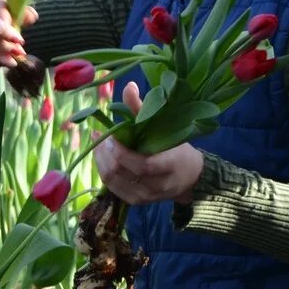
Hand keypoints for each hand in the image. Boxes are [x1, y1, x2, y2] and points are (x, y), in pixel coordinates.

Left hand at [93, 81, 204, 204]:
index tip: (108, 135)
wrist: (190, 178)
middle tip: (99, 137)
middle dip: (105, 153)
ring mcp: (147, 196)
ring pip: (113, 181)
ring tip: (98, 144)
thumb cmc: (176, 148)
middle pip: (122, 172)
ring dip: (101, 161)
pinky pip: (113, 188)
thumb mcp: (164, 127)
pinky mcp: (138, 202)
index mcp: (170, 165)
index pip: (141, 164)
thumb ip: (143, 109)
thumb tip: (128, 86)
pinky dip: (104, 171)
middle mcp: (158, 185)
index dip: (120, 151)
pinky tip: (102, 158)